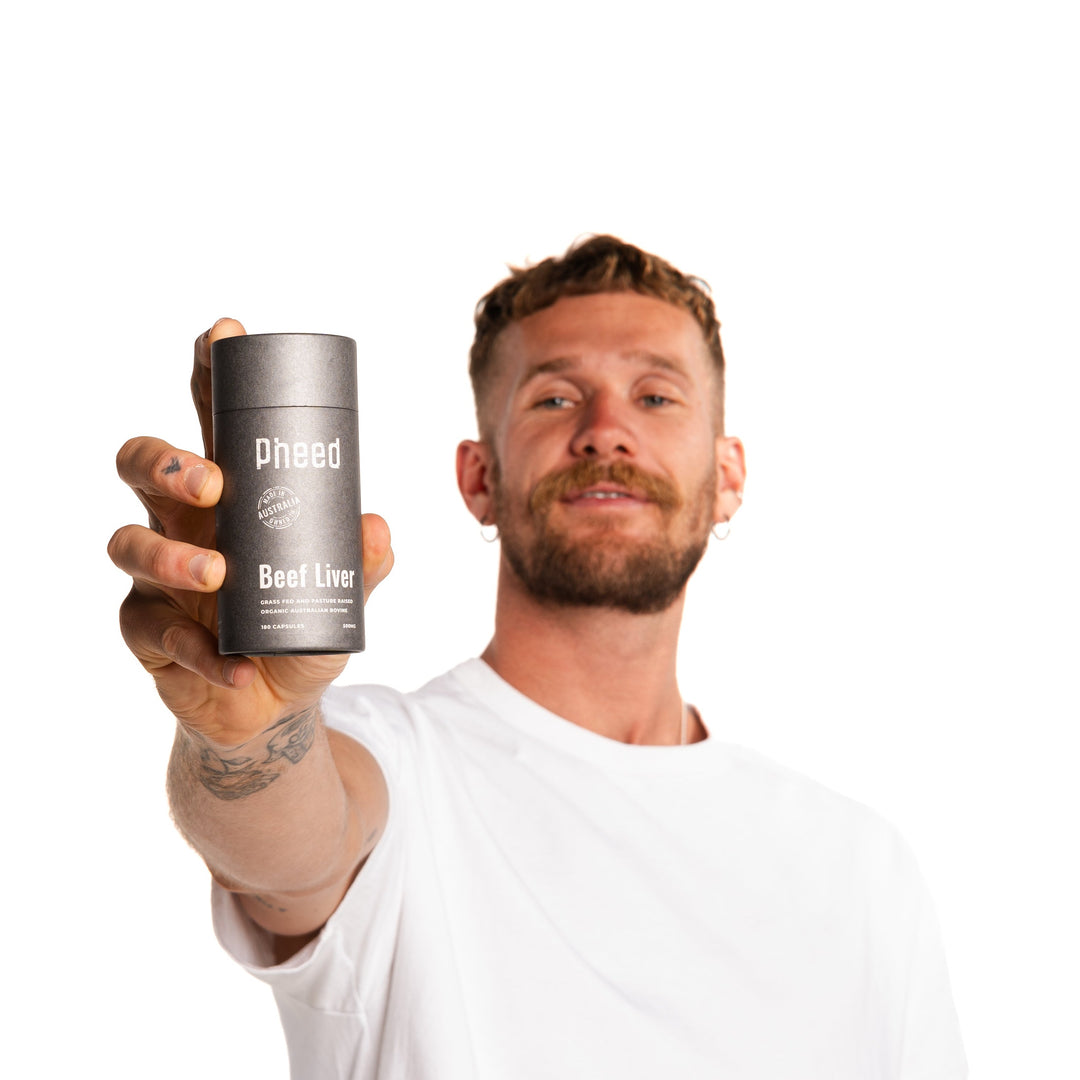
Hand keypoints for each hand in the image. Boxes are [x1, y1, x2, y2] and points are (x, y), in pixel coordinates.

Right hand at [108, 319, 393, 746]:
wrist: (277, 704)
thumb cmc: (300, 624)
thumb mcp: (342, 590)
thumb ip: (363, 561)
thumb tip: (378, 526)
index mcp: (229, 494)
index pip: (211, 421)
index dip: (209, 374)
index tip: (223, 333)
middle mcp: (181, 522)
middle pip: (142, 464)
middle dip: (168, 460)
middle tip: (212, 483)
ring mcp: (155, 577)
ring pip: (126, 542)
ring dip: (170, 556)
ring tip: (217, 575)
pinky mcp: (146, 632)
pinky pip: (152, 631)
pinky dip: (198, 650)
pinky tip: (235, 666)